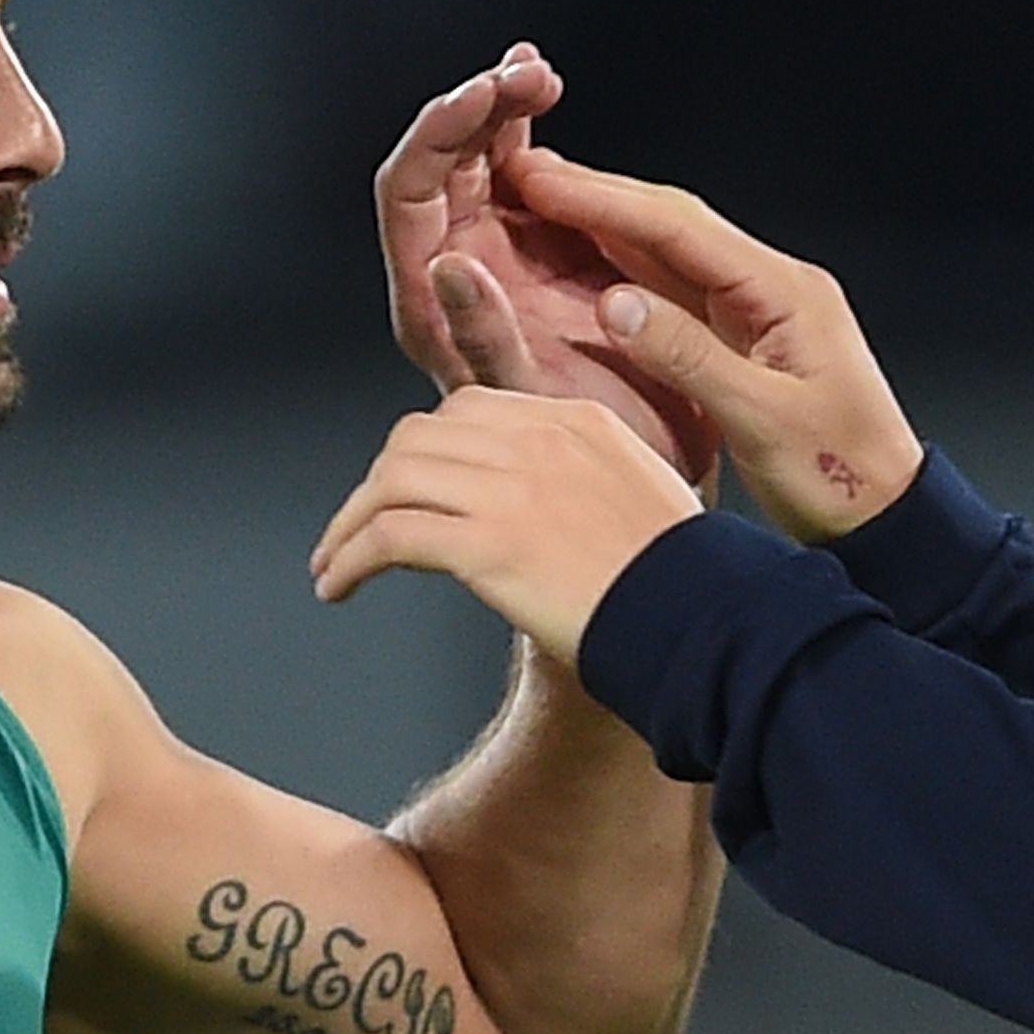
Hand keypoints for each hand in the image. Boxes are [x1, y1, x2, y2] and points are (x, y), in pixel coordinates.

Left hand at [308, 389, 707, 665]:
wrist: (700, 623)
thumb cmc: (682, 587)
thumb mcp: (646, 502)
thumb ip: (588, 486)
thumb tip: (547, 518)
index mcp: (577, 421)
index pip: (469, 409)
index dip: (423, 450)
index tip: (404, 488)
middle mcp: (538, 442)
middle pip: (418, 437)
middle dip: (378, 484)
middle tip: (359, 530)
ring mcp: (511, 489)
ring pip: (391, 481)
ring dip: (349, 525)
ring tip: (334, 566)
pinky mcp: (488, 544)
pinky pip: (390, 536)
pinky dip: (351, 559)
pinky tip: (340, 587)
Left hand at [372, 44, 718, 482]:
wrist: (631, 495)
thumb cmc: (576, 473)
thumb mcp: (528, 410)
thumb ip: (483, 341)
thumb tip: (448, 266)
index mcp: (431, 309)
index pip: (407, 194)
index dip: (440, 134)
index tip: (488, 96)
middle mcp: (451, 278)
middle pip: (438, 163)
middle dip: (478, 107)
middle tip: (528, 74)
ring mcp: (493, 262)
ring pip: (478, 164)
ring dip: (504, 109)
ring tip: (538, 74)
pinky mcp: (537, 257)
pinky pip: (520, 180)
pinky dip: (527, 132)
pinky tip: (543, 95)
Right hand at [497, 149, 921, 543]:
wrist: (887, 516)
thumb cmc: (842, 476)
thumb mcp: (764, 421)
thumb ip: (690, 358)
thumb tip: (615, 305)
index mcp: (785, 292)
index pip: (680, 228)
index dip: (604, 200)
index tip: (542, 181)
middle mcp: (773, 287)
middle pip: (673, 225)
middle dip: (598, 197)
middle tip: (526, 175)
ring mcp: (759, 312)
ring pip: (671, 253)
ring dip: (607, 227)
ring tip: (541, 204)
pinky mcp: (747, 340)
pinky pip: (677, 291)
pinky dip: (627, 271)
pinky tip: (588, 263)